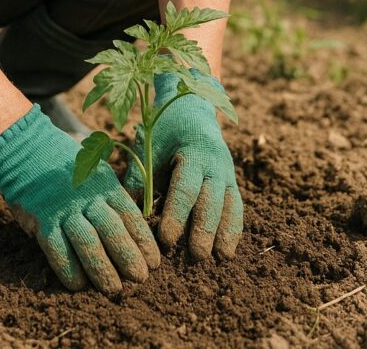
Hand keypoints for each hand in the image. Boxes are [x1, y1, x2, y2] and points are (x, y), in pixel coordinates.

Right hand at [0, 104, 159, 292]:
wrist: (25, 146)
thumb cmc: (65, 162)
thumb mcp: (94, 169)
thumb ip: (110, 193)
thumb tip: (137, 219)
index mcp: (104, 183)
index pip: (129, 215)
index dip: (143, 240)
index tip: (154, 262)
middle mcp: (87, 196)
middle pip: (112, 230)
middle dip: (128, 257)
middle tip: (141, 279)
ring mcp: (63, 208)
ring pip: (88, 243)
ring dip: (102, 269)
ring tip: (114, 290)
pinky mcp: (41, 219)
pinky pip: (57, 249)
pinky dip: (69, 269)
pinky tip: (79, 285)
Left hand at [124, 71, 242, 258]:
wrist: (192, 106)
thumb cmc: (164, 129)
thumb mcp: (150, 145)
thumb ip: (141, 177)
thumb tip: (129, 214)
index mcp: (193, 152)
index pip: (185, 188)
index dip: (176, 214)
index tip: (167, 240)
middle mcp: (215, 163)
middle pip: (212, 200)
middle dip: (205, 230)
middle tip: (197, 257)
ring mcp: (227, 172)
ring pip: (231, 205)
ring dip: (226, 233)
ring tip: (221, 260)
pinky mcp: (232, 181)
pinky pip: (237, 207)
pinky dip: (234, 228)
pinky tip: (228, 250)